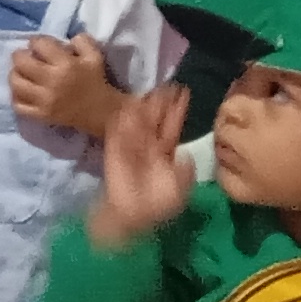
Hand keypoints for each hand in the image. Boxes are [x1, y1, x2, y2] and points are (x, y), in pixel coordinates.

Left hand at [9, 32, 120, 135]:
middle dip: (20, 55)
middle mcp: (51, 81)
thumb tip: (63, 40)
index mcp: (65, 64)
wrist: (102, 111)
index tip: (39, 45)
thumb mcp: (94, 55)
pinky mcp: (41, 115)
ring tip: (22, 74)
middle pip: (21, 62)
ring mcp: (44, 100)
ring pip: (15, 83)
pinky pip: (18, 105)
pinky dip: (16, 97)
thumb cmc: (96, 80)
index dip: (36, 41)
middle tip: (26, 57)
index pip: (39, 44)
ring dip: (15, 74)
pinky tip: (23, 92)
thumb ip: (81, 40)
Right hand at [90, 84, 191, 247]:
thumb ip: (185, 173)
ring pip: (138, 123)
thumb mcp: (179, 191)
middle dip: (160, 104)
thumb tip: (186, 156)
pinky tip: (126, 106)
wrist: (130, 218)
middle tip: (167, 84)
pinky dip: (121, 120)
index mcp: (165, 155)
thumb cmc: (156, 207)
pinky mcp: (114, 151)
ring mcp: (131, 148)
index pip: (172, 129)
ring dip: (143, 107)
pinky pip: (118, 132)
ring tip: (149, 90)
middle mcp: (149, 148)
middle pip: (155, 121)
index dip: (177, 112)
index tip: (184, 92)